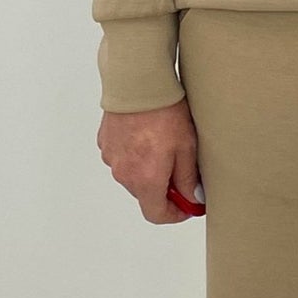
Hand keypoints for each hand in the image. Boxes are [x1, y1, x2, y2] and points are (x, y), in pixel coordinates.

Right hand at [97, 95, 202, 224]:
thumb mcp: (187, 147)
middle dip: (164, 188)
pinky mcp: (106, 143)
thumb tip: (192, 198)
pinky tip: (148, 135)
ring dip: (148, 169)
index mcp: (145, 180)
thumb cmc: (165, 113)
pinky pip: (123, 158)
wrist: (138, 82)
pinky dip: (136, 154)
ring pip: (133, 175)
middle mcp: (124, 174)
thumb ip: (188, 179)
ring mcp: (112, 158)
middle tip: (182, 168)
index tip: (188, 205)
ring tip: (164, 144)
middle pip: (145, 194)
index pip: (157, 214)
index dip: (175, 214)